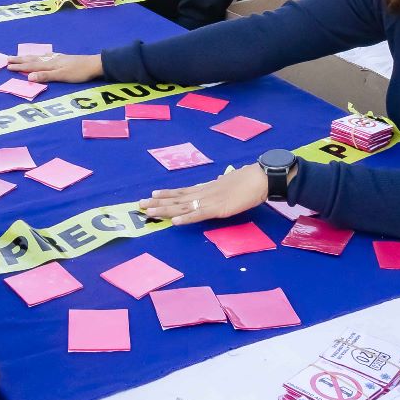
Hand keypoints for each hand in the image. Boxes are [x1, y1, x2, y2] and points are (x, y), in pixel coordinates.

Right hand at [6, 52, 102, 83]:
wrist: (94, 64)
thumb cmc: (79, 72)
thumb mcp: (61, 76)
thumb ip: (45, 76)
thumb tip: (28, 76)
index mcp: (50, 64)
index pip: (31, 65)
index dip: (19, 66)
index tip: (7, 66)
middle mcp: (51, 60)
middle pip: (33, 59)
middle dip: (20, 60)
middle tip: (8, 58)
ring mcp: (57, 58)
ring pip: (39, 57)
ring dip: (28, 57)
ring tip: (20, 56)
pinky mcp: (63, 59)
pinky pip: (46, 56)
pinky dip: (40, 56)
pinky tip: (42, 56)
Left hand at [140, 163, 268, 224]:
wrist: (260, 178)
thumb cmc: (248, 181)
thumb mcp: (229, 184)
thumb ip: (221, 186)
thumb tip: (217, 181)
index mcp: (206, 188)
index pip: (182, 191)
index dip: (166, 194)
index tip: (151, 195)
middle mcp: (203, 193)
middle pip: (177, 198)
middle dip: (158, 202)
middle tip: (140, 205)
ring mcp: (209, 201)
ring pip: (183, 206)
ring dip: (165, 210)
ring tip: (149, 212)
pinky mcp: (218, 209)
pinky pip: (199, 214)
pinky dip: (186, 218)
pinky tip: (175, 221)